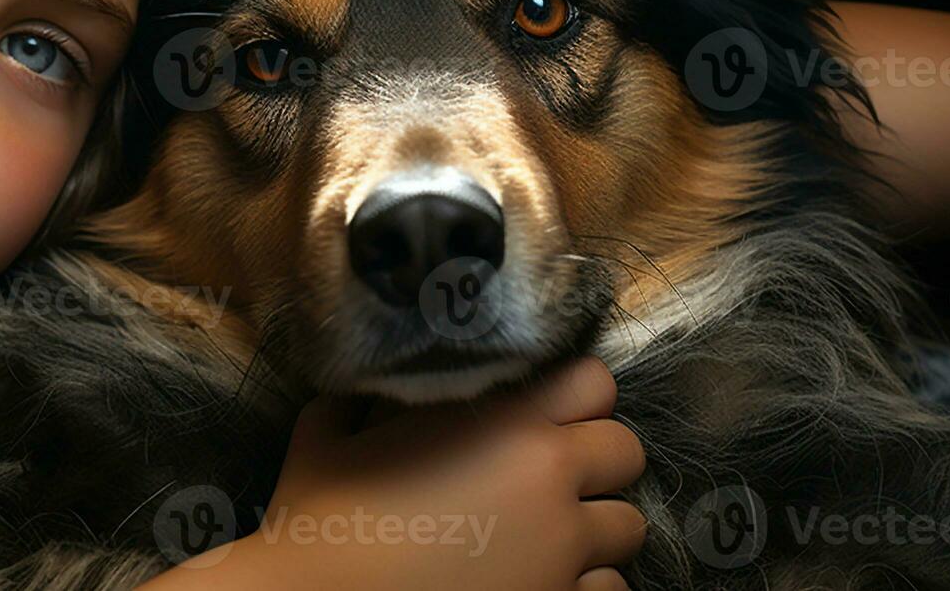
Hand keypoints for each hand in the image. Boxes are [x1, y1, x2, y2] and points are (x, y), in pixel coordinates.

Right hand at [242, 356, 646, 589]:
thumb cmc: (320, 517)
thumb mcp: (328, 431)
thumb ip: (370, 397)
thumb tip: (378, 383)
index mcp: (500, 418)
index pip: (594, 381)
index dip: (573, 395)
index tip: (544, 414)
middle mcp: (546, 475)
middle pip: (626, 450)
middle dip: (594, 462)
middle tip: (548, 478)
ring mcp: (562, 548)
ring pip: (629, 526)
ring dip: (594, 528)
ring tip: (550, 538)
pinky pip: (613, 589)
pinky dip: (587, 584)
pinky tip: (546, 581)